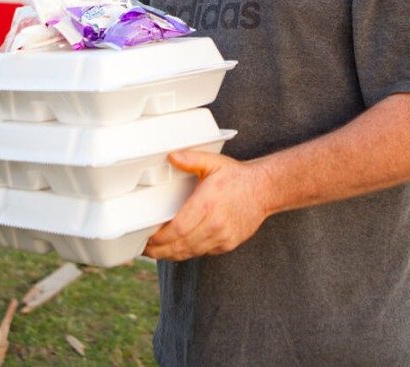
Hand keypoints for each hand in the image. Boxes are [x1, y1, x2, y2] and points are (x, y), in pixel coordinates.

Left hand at [143, 150, 270, 260]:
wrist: (264, 190)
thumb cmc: (237, 177)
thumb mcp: (213, 162)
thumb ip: (191, 159)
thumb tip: (171, 156)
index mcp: (206, 204)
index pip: (177, 229)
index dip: (159, 239)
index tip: (146, 239)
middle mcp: (214, 224)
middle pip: (180, 246)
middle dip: (159, 251)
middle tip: (145, 249)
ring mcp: (222, 237)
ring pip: (190, 252)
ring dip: (171, 254)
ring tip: (157, 251)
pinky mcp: (228, 244)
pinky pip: (203, 253)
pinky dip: (188, 252)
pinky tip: (178, 247)